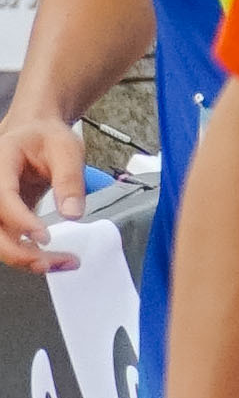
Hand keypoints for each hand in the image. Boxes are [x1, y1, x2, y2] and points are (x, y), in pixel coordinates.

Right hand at [0, 106, 86, 273]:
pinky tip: (55, 260)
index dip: (20, 220)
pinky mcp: (6, 218)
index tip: (44, 237)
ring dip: (25, 259)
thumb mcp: (66, 149)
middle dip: (18, 252)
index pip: (2, 196)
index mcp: (0, 163)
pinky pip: (11, 241)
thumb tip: (72, 213)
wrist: (35, 134)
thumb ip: (70, 180)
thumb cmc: (46, 138)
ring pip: (0, 240)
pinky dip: (30, 255)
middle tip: (50, 262)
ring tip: (62, 263)